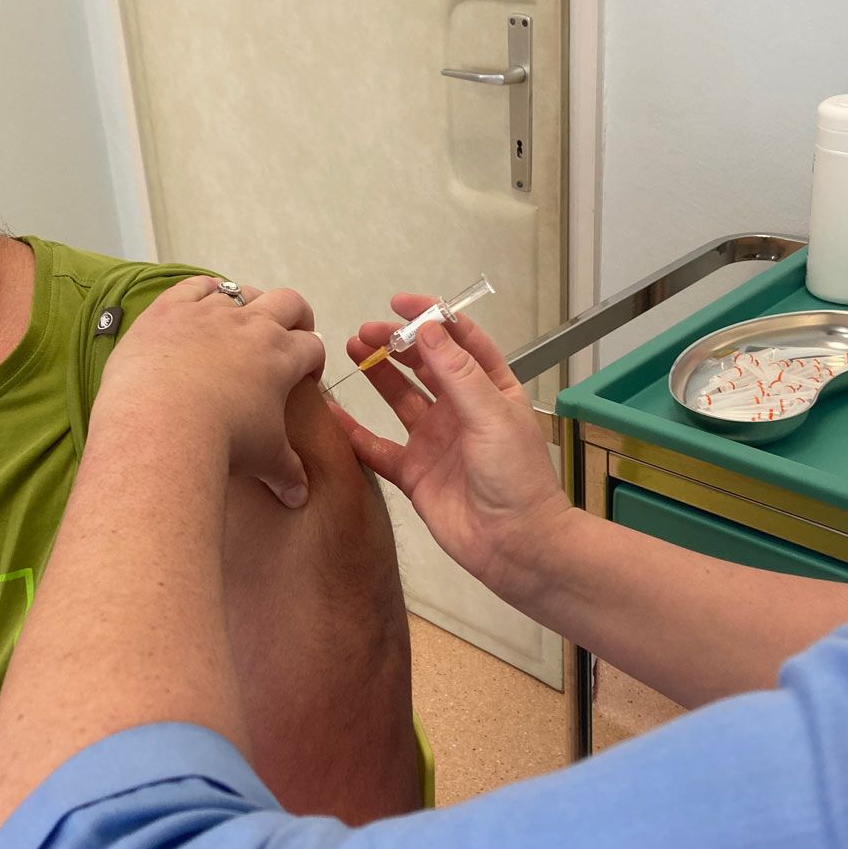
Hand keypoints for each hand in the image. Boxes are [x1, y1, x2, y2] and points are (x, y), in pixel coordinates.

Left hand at [98, 276, 324, 507]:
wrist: (163, 425)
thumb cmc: (223, 443)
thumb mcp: (264, 460)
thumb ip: (286, 473)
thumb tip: (299, 497)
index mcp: (282, 356)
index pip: (312, 347)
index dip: (313, 360)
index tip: (305, 377)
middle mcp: (252, 325)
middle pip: (289, 303)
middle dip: (295, 317)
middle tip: (287, 337)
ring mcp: (210, 312)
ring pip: (241, 292)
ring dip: (247, 304)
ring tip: (239, 325)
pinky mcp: (170, 309)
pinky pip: (195, 285)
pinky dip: (203, 290)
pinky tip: (201, 303)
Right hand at [330, 294, 573, 604]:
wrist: (516, 544)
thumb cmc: (517, 477)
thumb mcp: (492, 415)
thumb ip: (457, 373)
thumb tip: (428, 329)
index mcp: (491, 390)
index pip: (461, 341)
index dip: (433, 318)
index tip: (401, 304)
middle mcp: (461, 411)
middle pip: (425, 365)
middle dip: (396, 344)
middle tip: (365, 331)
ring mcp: (436, 441)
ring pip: (400, 399)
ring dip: (377, 375)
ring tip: (350, 349)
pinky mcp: (414, 474)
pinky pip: (377, 448)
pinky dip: (353, 432)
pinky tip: (330, 413)